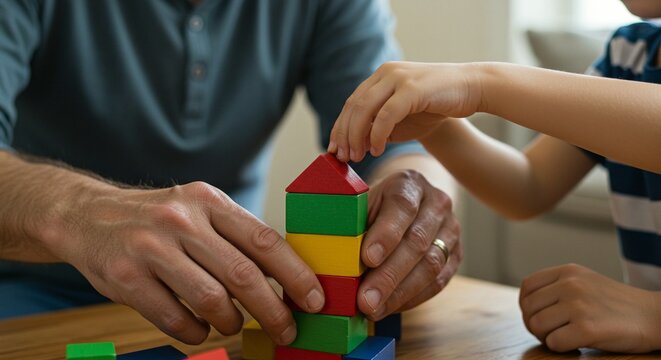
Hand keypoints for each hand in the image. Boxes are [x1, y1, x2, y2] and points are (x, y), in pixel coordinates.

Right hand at [44, 182, 322, 344]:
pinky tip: (200, 328)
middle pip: (243, 275)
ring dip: (232, 323)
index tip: (315, 299)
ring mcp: (151, 248)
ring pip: (212, 300)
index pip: (264, 239)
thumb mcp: (198, 210)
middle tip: (288, 330)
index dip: (295, 273)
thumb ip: (236, 237)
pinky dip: (197, 332)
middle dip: (274, 310)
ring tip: (234, 325)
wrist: (87, 216)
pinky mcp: (126, 278)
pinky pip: (177, 320)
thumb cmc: (157, 219)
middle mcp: (181, 221)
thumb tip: (286, 278)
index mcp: (208, 202)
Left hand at [328, 61, 482, 161]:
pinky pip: (385, 115)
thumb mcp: (402, 117)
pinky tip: (377, 149)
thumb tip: (355, 146)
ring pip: (365, 109)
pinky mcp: (412, 88)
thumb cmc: (436, 106)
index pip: (351, 103)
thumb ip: (379, 125)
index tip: (335, 150)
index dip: (340, 128)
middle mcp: (386, 73)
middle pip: (353, 106)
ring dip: (357, 136)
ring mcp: (398, 78)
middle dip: (345, 134)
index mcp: (381, 76)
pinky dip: (377, 134)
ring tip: (357, 157)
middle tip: (343, 158)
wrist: (472, 89)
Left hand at [358, 170, 461, 319]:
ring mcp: (450, 229)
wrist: (404, 206)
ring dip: (400, 292)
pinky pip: (438, 281)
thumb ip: (353, 225)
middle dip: (389, 274)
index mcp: (409, 183)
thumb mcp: (361, 205)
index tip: (367, 258)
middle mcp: (436, 203)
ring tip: (374, 308)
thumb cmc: (374, 208)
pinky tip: (389, 307)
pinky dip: (411, 298)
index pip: (402, 207)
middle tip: (365, 299)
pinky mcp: (456, 255)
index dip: (386, 234)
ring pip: (431, 265)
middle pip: (417, 241)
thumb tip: (336, 259)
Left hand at [519, 263, 660, 352]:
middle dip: (535, 325)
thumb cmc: (615, 304)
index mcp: (568, 271)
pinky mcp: (587, 328)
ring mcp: (578, 305)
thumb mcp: (584, 282)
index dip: (527, 306)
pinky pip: (554, 343)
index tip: (540, 317)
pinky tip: (578, 345)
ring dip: (547, 338)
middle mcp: (570, 284)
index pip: (527, 287)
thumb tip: (525, 305)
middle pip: (528, 309)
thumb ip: (556, 286)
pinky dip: (562, 349)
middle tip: (554, 333)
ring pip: (537, 326)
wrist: (654, 316)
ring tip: (566, 338)